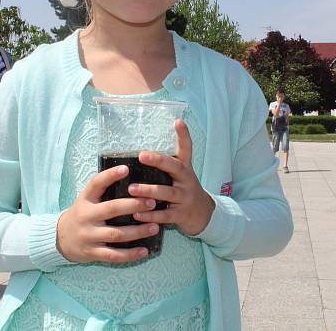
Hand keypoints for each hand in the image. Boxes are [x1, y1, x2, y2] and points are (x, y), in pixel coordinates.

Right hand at [56, 166, 159, 263]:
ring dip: (138, 231)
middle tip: (152, 202)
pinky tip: (144, 251)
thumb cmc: (82, 215)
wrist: (60, 238)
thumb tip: (132, 177)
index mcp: (85, 200)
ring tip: (155, 227)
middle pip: (111, 209)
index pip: (96, 184)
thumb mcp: (87, 200)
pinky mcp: (92, 252)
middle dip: (133, 205)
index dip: (110, 175)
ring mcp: (89, 236)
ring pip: (116, 234)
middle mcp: (86, 216)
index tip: (126, 168)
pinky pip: (113, 255)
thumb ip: (104, 191)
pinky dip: (130, 255)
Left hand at [129, 119, 214, 235]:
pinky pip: (165, 215)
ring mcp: (185, 198)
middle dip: (159, 161)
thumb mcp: (181, 176)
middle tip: (142, 155)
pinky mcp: (181, 215)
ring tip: (132, 189)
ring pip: (167, 192)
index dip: (183, 135)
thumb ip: (167, 165)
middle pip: (175, 167)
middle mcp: (186, 180)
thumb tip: (141, 151)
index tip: (178, 121)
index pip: (186, 148)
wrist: (204, 215)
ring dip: (149, 190)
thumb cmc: (184, 191)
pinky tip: (137, 213)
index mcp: (185, 169)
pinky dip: (150, 215)